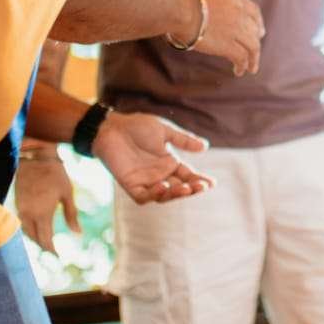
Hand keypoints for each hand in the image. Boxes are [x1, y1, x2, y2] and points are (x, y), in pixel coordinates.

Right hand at [16, 148, 80, 253]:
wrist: (34, 156)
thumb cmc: (55, 173)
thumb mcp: (67, 194)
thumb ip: (71, 215)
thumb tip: (78, 234)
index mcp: (42, 213)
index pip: (45, 239)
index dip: (51, 250)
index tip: (58, 256)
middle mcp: (29, 214)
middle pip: (34, 238)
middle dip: (43, 245)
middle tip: (53, 250)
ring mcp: (21, 208)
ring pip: (26, 230)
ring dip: (35, 237)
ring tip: (46, 240)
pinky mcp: (17, 202)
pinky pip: (22, 221)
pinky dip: (29, 227)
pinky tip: (37, 226)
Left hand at [94, 111, 214, 204]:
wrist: (112, 127)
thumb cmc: (137, 126)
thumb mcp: (164, 131)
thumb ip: (183, 140)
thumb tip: (206, 146)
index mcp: (169, 163)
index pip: (188, 175)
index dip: (200, 181)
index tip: (212, 183)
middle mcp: (160, 175)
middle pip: (179, 188)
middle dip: (191, 189)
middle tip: (200, 187)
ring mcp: (146, 181)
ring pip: (164, 196)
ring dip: (175, 194)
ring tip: (185, 188)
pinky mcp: (131, 185)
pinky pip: (144, 196)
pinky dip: (154, 195)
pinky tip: (163, 187)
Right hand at [174, 0, 263, 75]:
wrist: (181, 10)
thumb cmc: (184, 1)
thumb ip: (215, 3)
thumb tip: (207, 12)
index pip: (254, 11)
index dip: (258, 23)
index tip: (260, 31)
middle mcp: (240, 14)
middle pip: (255, 31)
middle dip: (256, 42)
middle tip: (254, 52)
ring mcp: (236, 30)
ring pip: (253, 47)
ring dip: (253, 59)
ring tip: (251, 68)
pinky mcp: (228, 46)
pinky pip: (241, 58)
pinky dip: (242, 66)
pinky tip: (238, 71)